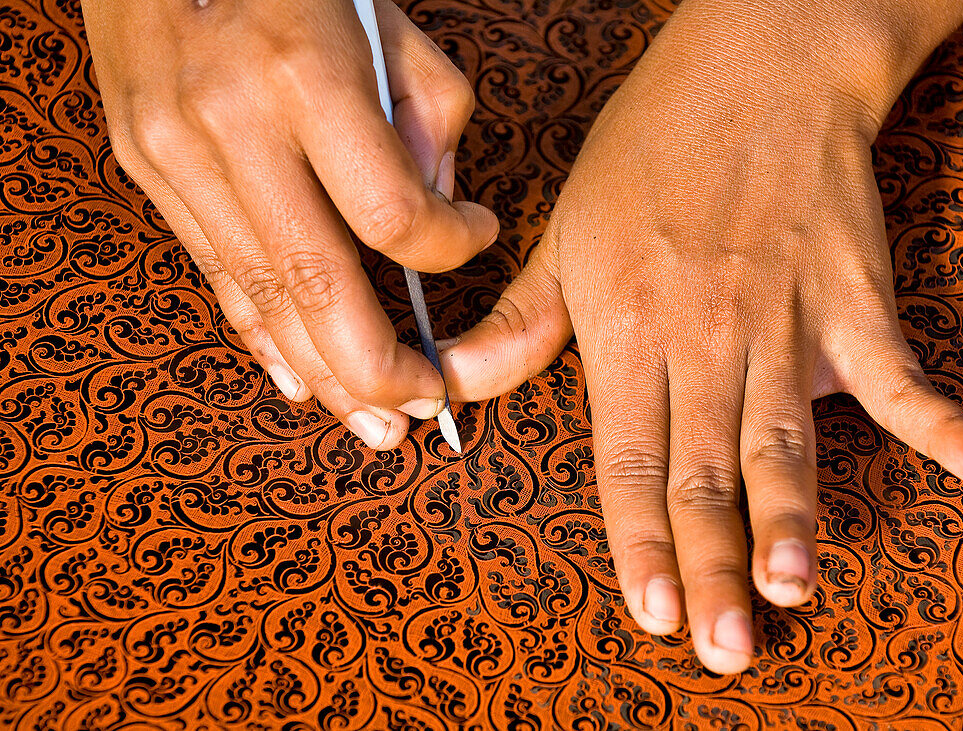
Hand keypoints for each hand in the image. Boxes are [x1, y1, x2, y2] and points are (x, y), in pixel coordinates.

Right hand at [82, 0, 497, 448]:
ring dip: (325, 376)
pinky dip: (262, 337)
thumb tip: (433, 209)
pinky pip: (217, 273)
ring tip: (376, 424)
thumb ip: (429, 115)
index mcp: (305, 78)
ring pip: (262, 298)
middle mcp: (231, 127)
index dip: (450, 247)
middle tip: (425, 412)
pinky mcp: (146, 167)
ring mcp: (176, 154)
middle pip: (315, 287)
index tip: (477, 235)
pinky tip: (301, 382)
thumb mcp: (385, 18)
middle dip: (378, 369)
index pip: (393, 216)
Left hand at [440, 0, 962, 672]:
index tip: (651, 610)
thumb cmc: (651, 150)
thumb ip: (519, 324)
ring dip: (793, 517)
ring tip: (795, 588)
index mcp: (627, 327)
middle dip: (713, 562)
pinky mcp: (853, 299)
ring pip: (784, 439)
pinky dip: (944, 422)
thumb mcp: (564, 232)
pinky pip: (899, 373)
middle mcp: (705, 337)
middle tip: (725, 644)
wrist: (756, 68)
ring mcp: (786, 321)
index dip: (638, 540)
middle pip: (707, 468)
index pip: (631, 456)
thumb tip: (452, 386)